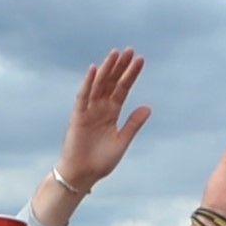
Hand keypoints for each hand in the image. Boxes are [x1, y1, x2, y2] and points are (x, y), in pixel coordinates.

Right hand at [54, 48, 151, 197]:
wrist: (83, 175)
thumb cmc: (100, 161)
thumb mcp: (122, 141)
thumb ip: (133, 124)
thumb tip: (148, 108)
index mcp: (112, 113)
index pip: (123, 88)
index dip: (131, 74)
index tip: (140, 59)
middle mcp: (100, 108)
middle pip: (111, 82)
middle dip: (120, 66)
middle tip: (130, 50)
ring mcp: (88, 110)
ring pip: (98, 85)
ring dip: (107, 69)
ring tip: (116, 54)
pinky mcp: (78, 116)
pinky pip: (83, 97)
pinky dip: (88, 83)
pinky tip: (95, 69)